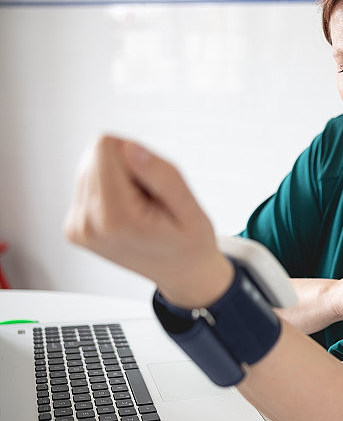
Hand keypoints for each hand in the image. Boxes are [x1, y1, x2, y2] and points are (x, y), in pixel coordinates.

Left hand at [63, 135, 232, 307]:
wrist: (180, 273)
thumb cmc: (189, 243)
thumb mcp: (190, 210)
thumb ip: (163, 176)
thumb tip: (130, 147)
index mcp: (116, 218)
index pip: (106, 147)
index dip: (137, 155)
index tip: (154, 184)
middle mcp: (88, 223)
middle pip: (97, 155)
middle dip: (128, 168)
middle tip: (151, 198)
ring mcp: (77, 228)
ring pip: (91, 166)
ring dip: (120, 179)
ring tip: (142, 208)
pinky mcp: (73, 228)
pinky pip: (88, 184)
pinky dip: (111, 192)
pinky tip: (130, 214)